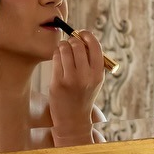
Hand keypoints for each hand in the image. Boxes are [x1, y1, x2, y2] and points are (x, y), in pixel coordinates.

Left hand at [49, 30, 105, 145]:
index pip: (94, 45)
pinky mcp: (57, 83)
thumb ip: (92, 61)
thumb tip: (82, 37)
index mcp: (98, 74)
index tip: (82, 34)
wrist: (73, 119)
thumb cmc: (83, 95)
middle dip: (73, 40)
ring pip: (65, 49)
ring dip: (63, 46)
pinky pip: (56, 58)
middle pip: (78, 45)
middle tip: (70, 43)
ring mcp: (71, 80)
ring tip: (63, 50)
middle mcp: (86, 76)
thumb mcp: (95, 80)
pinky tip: (58, 58)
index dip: (87, 36)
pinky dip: (56, 54)